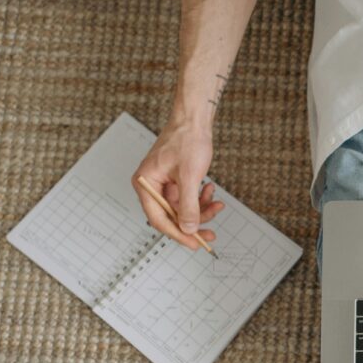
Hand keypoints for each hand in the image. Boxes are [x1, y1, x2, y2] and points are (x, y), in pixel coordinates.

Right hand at [130, 117, 223, 249]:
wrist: (194, 119)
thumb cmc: (187, 140)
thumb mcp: (189, 176)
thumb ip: (188, 205)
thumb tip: (188, 228)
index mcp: (145, 183)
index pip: (158, 219)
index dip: (177, 233)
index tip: (194, 243)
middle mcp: (151, 185)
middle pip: (171, 216)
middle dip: (194, 223)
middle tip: (211, 233)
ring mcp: (163, 183)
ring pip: (183, 208)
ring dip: (201, 209)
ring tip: (217, 203)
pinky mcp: (175, 180)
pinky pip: (188, 197)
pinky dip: (201, 197)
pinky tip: (211, 189)